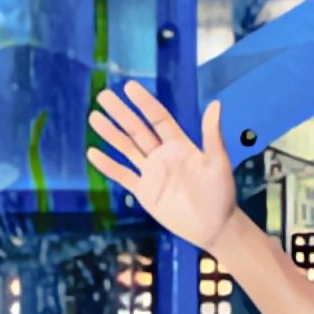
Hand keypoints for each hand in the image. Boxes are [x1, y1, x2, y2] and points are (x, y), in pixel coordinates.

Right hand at [84, 85, 243, 253]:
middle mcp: (163, 155)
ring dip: (110, 134)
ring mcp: (152, 173)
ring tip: (94, 118)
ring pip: (127, 149)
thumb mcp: (218, 162)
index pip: (158, 119)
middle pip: (137, 130)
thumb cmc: (220, 193)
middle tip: (102, 96)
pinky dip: (108, 165)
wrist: (214, 227)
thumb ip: (212, 135)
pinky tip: (92, 153)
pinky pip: (123, 176)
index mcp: (180, 145)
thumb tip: (216, 103)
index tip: (129, 87)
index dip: (144, 103)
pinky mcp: (144, 192)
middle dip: (120, 113)